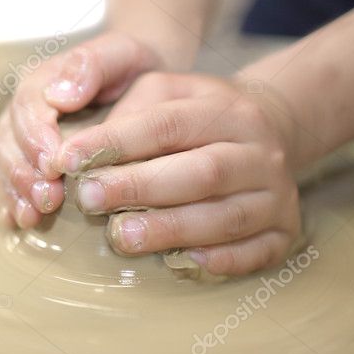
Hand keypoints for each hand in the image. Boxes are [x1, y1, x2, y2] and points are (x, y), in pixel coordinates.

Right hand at [0, 32, 163, 227]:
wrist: (138, 75)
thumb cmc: (132, 65)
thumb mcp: (121, 52)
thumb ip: (91, 64)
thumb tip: (59, 96)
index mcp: (43, 81)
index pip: (28, 108)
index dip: (35, 138)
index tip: (53, 165)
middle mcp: (26, 109)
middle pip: (9, 139)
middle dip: (23, 172)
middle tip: (46, 200)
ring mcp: (24, 135)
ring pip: (6, 162)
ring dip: (16, 190)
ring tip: (32, 216)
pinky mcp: (31, 159)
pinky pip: (12, 179)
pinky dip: (13, 200)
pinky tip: (20, 222)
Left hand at [53, 72, 301, 275]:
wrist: (275, 131)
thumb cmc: (197, 115)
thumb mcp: (165, 90)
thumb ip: (127, 109)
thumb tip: (79, 146)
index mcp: (226, 111)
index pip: (167, 124)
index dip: (116, 141)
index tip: (68, 158)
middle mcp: (258, 152)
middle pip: (200, 173)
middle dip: (139, 188)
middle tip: (89, 199)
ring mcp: (276, 194)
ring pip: (225, 217)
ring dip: (170, 229)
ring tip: (121, 236)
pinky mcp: (285, 230)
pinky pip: (257, 252)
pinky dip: (221, 260)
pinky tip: (182, 262)